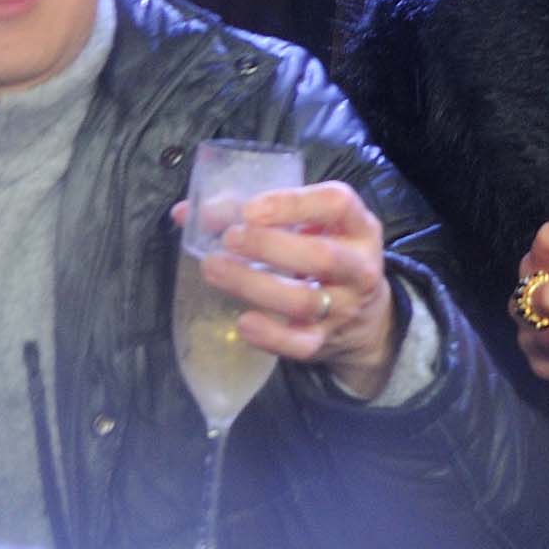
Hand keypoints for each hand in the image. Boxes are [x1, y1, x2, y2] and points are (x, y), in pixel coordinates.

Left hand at [172, 182, 399, 399]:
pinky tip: (243, 322)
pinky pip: (300, 344)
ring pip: (304, 300)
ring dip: (253, 285)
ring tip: (214, 269)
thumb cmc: (322, 254)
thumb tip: (186, 213)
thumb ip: (252, 214)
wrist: (362, 317)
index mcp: (357, 226)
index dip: (292, 204)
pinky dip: (270, 336)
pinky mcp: (324, 340)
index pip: (336, 204)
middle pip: (322, 257)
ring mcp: (344, 307)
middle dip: (269, 246)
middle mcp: (359, 267)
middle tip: (229, 239)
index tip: (249, 210)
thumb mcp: (308, 226)